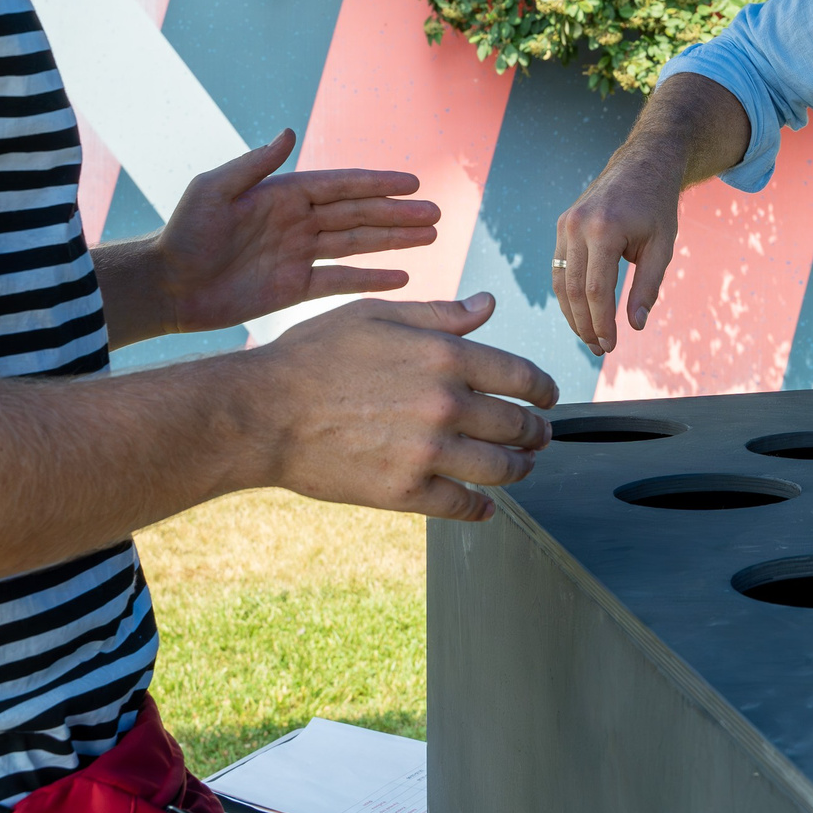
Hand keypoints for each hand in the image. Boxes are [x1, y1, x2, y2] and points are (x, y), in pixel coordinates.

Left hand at [137, 131, 440, 337]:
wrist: (166, 285)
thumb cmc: (183, 232)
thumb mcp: (213, 189)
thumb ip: (253, 165)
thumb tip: (289, 132)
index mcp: (283, 194)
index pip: (341, 185)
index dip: (378, 183)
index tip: (413, 182)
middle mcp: (297, 222)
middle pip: (359, 215)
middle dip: (398, 213)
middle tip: (437, 213)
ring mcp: (298, 255)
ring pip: (357, 245)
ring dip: (393, 240)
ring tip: (431, 236)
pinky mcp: (293, 289)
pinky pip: (340, 281)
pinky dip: (371, 279)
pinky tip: (402, 278)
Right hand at [254, 292, 557, 519]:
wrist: (264, 412)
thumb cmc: (314, 355)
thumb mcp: (377, 315)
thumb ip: (441, 314)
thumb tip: (489, 305)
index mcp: (445, 355)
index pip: (521, 376)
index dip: (544, 390)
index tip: (548, 398)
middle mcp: (446, 403)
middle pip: (517, 425)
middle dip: (537, 433)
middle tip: (539, 437)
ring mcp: (428, 452)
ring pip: (500, 469)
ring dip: (519, 470)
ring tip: (520, 468)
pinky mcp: (405, 492)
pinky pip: (462, 506)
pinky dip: (481, 508)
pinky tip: (484, 506)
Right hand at [553, 148, 682, 353]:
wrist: (643, 164)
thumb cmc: (657, 206)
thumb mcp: (662, 246)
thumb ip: (647, 286)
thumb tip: (634, 325)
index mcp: (604, 229)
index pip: (597, 290)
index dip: (601, 323)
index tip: (610, 346)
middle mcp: (577, 226)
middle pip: (574, 290)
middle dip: (585, 325)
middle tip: (599, 349)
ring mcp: (565, 224)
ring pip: (561, 282)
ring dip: (572, 314)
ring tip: (589, 337)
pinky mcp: (562, 225)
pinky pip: (559, 268)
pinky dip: (567, 294)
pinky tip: (581, 312)